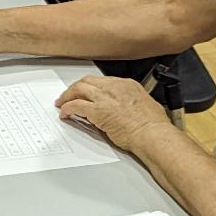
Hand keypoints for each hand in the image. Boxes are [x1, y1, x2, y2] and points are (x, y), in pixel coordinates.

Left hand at [54, 75, 169, 152]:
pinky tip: (65, 114)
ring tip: (62, 103)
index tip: (85, 92)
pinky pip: (75, 106)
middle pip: (87, 81)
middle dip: (75, 88)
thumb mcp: (144, 105)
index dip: (90, 87)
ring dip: (67, 96)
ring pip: (78, 89)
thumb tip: (124, 109)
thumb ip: (130, 103)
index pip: (102, 81)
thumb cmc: (152, 125)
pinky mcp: (97, 110)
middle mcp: (114, 87)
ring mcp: (105, 98)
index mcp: (127, 85)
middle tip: (68, 95)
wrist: (152, 134)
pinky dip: (67, 109)